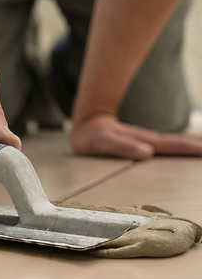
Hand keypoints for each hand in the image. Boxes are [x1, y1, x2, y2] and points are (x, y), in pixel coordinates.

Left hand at [71, 114, 201, 159]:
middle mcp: (151, 142)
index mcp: (145, 142)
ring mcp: (150, 144)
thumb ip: (123, 146)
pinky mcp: (146, 147)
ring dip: (194, 149)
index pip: (174, 146)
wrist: (88, 125)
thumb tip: (147, 152)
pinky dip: (183, 150)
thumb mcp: (104, 141)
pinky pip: (169, 149)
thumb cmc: (94, 137)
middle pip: (180, 145)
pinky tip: (189, 153)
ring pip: (177, 146)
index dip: (191, 149)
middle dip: (198, 148)